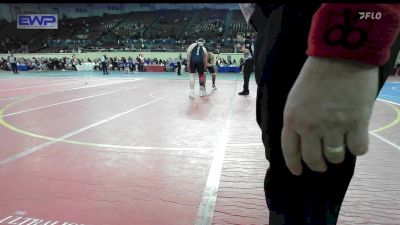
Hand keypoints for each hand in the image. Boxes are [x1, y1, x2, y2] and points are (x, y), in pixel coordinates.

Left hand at [281, 56, 378, 174]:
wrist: (340, 56)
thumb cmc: (315, 75)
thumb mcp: (295, 98)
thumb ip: (297, 120)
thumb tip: (303, 139)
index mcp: (292, 119)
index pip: (290, 151)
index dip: (294, 165)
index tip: (298, 172)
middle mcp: (310, 127)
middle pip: (313, 159)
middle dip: (318, 165)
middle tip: (322, 165)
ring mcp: (333, 126)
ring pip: (335, 157)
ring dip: (337, 157)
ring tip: (339, 149)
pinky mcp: (356, 123)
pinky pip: (358, 149)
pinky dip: (357, 148)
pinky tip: (356, 140)